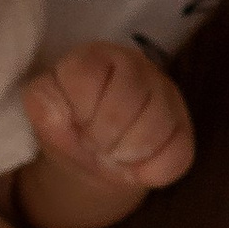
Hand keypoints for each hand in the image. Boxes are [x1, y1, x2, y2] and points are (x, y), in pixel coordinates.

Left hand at [21, 44, 195, 195]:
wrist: (96, 158)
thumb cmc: (70, 128)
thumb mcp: (47, 117)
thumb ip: (45, 108)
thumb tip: (62, 115)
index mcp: (93, 57)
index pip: (88, 74)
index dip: (81, 110)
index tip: (77, 124)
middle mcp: (133, 65)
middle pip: (128, 97)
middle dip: (106, 135)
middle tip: (97, 144)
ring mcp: (164, 92)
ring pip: (157, 123)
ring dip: (129, 153)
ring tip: (116, 154)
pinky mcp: (183, 125)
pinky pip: (177, 153)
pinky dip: (151, 170)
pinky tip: (138, 164)